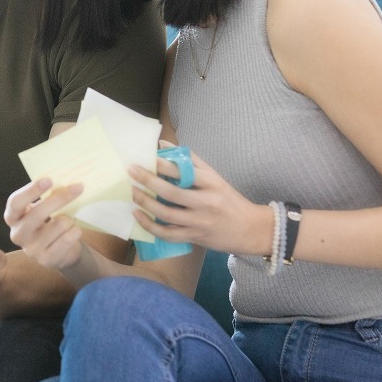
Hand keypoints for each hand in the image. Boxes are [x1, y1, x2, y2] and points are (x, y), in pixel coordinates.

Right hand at [4, 178, 86, 269]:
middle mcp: (18, 234)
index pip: (16, 202)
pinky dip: (75, 231)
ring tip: (69, 220)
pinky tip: (73, 231)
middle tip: (78, 187)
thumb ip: (45, 197)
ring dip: (70, 218)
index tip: (48, 180)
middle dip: (60, 198)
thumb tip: (63, 181)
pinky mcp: (46, 260)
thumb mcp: (41, 209)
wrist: (59, 252)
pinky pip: (68, 238)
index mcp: (12, 217)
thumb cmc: (48, 223)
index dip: (31, 190)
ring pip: (59, 224)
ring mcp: (31, 249)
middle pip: (37, 213)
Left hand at [129, 148, 268, 254]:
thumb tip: (162, 144)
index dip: (162, 164)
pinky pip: (167, 233)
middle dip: (148, 181)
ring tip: (132, 192)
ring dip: (145, 203)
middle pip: (172, 192)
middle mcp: (206, 202)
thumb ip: (190, 160)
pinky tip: (138, 216)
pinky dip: (150, 226)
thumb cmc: (228, 199)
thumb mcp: (214, 177)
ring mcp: (200, 222)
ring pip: (167, 214)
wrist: (250, 229)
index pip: (184, 171)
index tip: (145, 157)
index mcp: (211, 183)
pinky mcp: (194, 237)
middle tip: (131, 171)